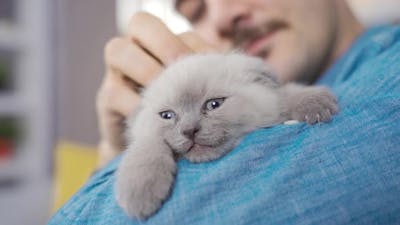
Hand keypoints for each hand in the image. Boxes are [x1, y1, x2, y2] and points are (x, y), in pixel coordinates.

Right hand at [97, 12, 214, 166]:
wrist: (153, 144)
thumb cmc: (178, 112)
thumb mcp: (193, 92)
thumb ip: (203, 77)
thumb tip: (227, 73)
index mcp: (161, 44)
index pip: (175, 29)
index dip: (193, 45)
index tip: (211, 71)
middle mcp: (135, 48)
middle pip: (141, 23)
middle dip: (167, 45)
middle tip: (186, 73)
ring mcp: (116, 71)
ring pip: (119, 50)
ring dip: (149, 72)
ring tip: (170, 97)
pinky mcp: (105, 98)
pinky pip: (115, 93)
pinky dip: (138, 106)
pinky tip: (159, 120)